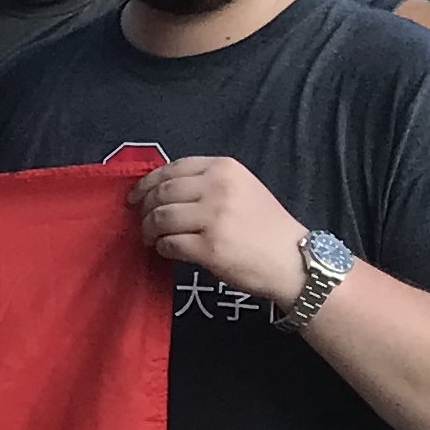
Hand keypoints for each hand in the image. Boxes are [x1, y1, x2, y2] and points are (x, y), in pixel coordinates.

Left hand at [128, 157, 309, 302]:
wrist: (293, 261)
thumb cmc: (267, 226)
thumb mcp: (243, 188)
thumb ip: (207, 182)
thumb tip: (161, 189)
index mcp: (225, 168)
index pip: (173, 169)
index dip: (148, 182)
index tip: (136, 195)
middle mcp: (218, 188)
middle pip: (162, 193)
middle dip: (145, 208)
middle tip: (142, 220)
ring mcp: (214, 217)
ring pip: (161, 218)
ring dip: (149, 230)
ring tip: (151, 238)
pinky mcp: (209, 247)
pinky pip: (169, 244)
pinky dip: (162, 248)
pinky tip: (166, 250)